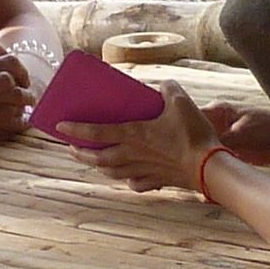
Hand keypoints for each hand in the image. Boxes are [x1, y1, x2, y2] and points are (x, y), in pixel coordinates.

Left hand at [62, 81, 221, 195]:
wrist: (209, 167)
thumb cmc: (193, 133)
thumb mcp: (180, 101)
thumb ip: (168, 89)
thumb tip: (162, 85)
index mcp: (133, 134)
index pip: (96, 131)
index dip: (76, 129)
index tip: (60, 126)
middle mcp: (132, 154)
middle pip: (97, 158)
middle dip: (81, 153)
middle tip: (71, 147)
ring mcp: (143, 171)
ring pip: (112, 172)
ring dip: (98, 166)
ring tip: (93, 160)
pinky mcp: (156, 181)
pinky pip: (135, 183)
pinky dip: (127, 179)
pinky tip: (127, 176)